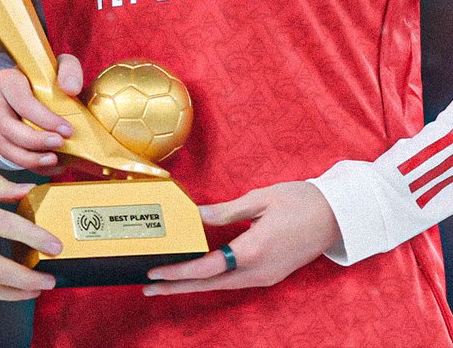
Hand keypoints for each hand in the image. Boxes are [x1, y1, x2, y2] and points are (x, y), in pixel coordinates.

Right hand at [0, 54, 83, 172]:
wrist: (38, 89)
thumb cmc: (48, 78)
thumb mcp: (61, 66)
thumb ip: (69, 70)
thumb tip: (70, 88)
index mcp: (7, 79)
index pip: (21, 101)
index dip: (43, 118)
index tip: (67, 129)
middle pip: (8, 127)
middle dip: (35, 140)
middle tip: (60, 144)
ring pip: (6, 146)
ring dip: (31, 158)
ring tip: (54, 160)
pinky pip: (11, 157)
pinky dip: (31, 164)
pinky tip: (50, 165)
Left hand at [143, 181, 342, 295]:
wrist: (337, 217)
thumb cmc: (300, 201)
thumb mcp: (260, 199)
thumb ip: (226, 211)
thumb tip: (197, 216)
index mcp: (254, 251)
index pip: (208, 267)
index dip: (180, 271)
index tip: (156, 272)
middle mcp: (259, 270)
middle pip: (211, 284)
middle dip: (178, 286)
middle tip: (149, 287)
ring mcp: (266, 276)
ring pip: (222, 285)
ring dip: (193, 284)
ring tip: (167, 282)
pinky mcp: (270, 274)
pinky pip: (235, 280)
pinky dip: (212, 279)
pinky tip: (198, 274)